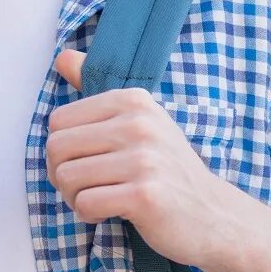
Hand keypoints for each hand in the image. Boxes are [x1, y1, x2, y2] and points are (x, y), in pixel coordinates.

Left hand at [49, 49, 230, 268]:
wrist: (213, 214)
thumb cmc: (166, 169)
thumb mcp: (139, 121)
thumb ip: (97, 92)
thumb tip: (62, 57)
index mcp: (132, 100)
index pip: (57, 121)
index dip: (61, 149)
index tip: (85, 162)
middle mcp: (139, 123)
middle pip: (56, 148)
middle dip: (61, 175)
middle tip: (87, 187)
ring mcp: (144, 159)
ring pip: (66, 177)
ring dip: (74, 198)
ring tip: (100, 200)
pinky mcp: (145, 195)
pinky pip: (85, 203)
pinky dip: (90, 214)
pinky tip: (111, 213)